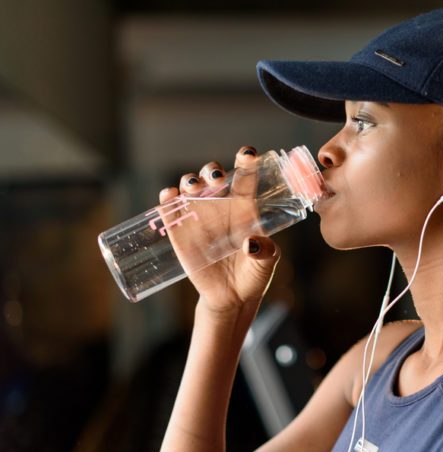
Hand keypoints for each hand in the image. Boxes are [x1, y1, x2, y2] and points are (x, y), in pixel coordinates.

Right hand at [158, 146, 280, 313]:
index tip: (248, 153)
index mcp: (245, 207)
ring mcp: (198, 215)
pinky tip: (169, 196)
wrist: (230, 298)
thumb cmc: (253, 276)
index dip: (246, 161)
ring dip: (189, 181)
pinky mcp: (179, 230)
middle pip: (213, 176)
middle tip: (216, 178)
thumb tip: (252, 243)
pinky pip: (169, 208)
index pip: (245, 177)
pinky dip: (167, 198)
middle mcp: (220, 205)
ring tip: (195, 188)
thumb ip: (266, 251)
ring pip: (189, 186)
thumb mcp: (266, 264)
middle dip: (211, 170)